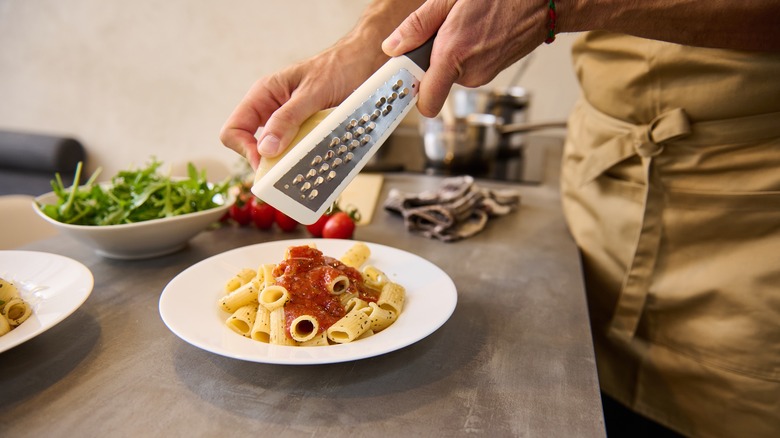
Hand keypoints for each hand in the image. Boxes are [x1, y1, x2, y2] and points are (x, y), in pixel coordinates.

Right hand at [219, 42, 382, 168]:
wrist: (366, 61)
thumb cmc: (338, 67)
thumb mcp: (312, 93)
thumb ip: (288, 118)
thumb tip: (265, 149)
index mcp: (264, 95)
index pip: (234, 130)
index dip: (246, 150)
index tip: (268, 164)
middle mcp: (272, 109)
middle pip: (252, 146)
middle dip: (268, 162)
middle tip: (290, 173)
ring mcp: (289, 121)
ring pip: (276, 153)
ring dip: (289, 163)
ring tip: (307, 168)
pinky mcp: (307, 130)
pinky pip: (298, 151)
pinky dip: (305, 160)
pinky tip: (319, 162)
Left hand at [381, 0, 550, 116]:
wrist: (544, 0)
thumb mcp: (449, 0)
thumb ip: (418, 26)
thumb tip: (393, 46)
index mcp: (454, 55)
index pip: (425, 101)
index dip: (410, 90)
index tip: (402, 77)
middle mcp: (470, 73)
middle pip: (433, 81)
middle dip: (430, 60)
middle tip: (442, 32)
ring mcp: (484, 76)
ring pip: (450, 74)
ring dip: (449, 55)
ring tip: (466, 27)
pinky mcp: (492, 74)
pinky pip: (466, 69)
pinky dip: (465, 55)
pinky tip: (477, 33)